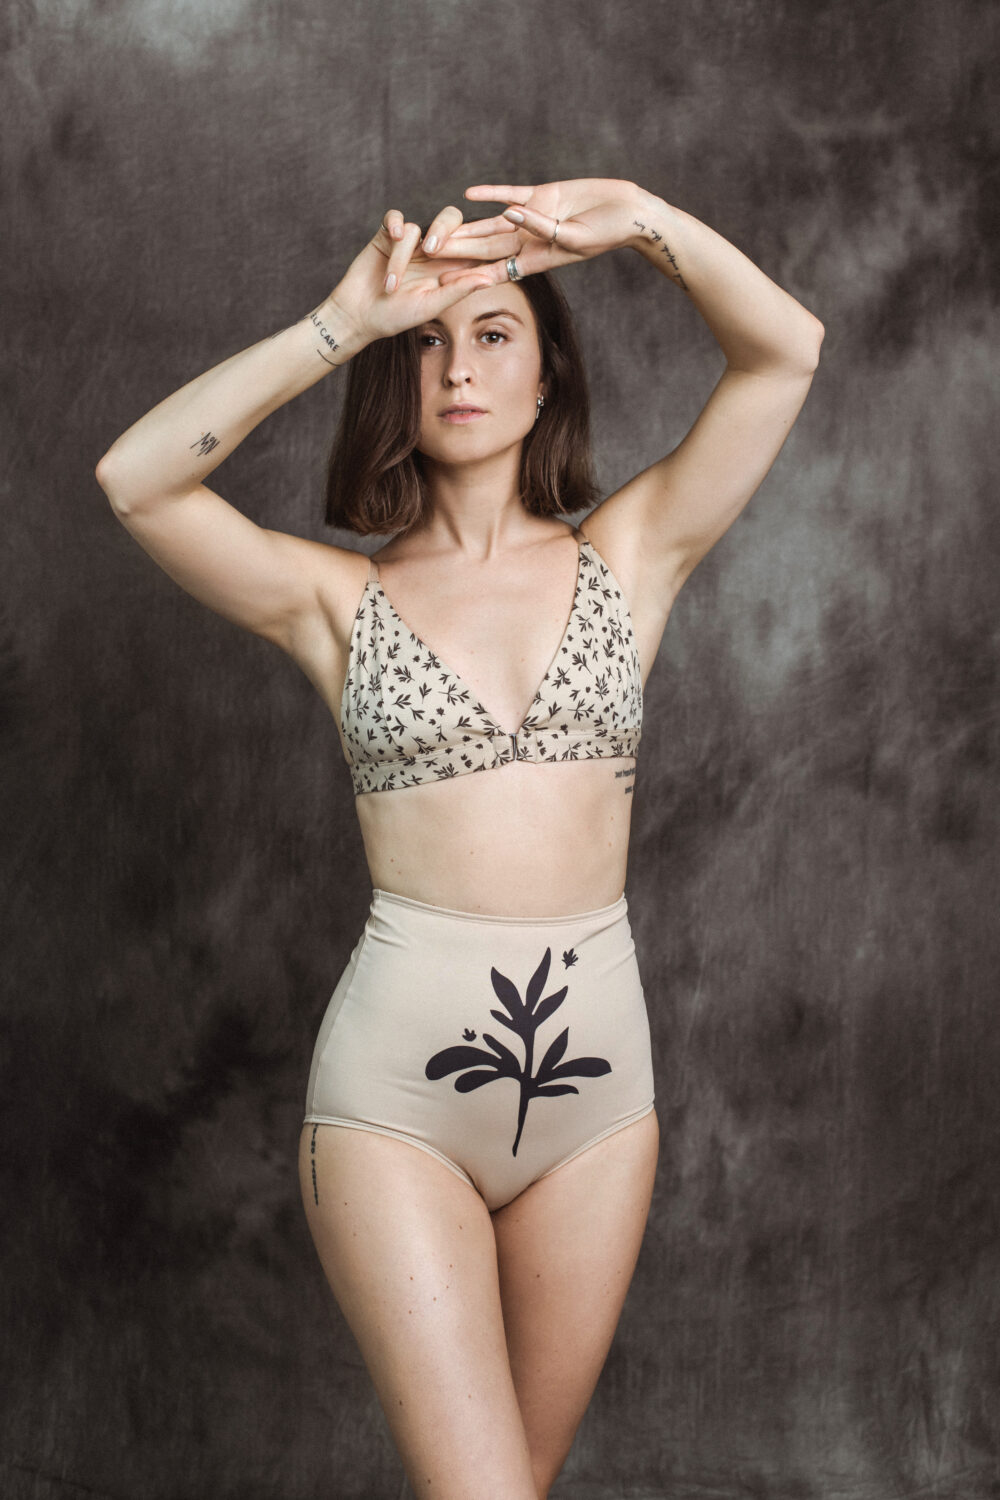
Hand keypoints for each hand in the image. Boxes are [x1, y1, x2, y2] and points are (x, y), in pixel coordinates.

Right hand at [328, 206, 495, 345]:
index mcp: (449, 266)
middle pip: (451, 220)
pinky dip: (393, 224)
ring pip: (418, 227)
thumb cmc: (396, 316)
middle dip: (445, 230)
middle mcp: (433, 249)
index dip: (485, 236)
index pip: (472, 244)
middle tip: (432, 250)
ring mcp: (411, 240)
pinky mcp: (387, 234)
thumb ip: (458, 290)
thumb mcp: (430, 306)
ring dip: (402, 258)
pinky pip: (394, 217)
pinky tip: (392, 236)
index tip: (501, 233)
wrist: (359, 314)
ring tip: (390, 285)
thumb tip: (490, 279)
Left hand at [430, 177, 646, 285]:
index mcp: (537, 259)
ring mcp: (534, 218)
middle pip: (486, 248)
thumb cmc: (607, 233)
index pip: (495, 270)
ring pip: (492, 223)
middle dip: (458, 253)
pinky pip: (511, 193)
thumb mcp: (573, 237)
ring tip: (440, 231)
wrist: (627, 212)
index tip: (442, 284)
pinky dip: (491, 194)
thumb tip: (510, 215)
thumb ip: (540, 228)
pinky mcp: (542, 195)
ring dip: (467, 228)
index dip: (468, 276)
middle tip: (428, 256)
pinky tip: (469, 194)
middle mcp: (530, 241)